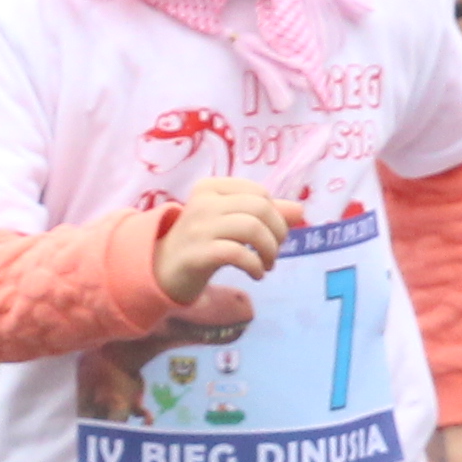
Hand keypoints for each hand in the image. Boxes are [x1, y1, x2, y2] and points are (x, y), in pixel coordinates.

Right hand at [150, 175, 292, 310]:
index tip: (273, 235)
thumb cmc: (201, 242)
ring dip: (269, 250)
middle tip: (274, 253)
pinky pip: (238, 253)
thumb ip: (264, 213)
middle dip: (277, 233)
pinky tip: (257, 274)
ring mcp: (199, 227)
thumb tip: (300, 210)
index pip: (259, 193)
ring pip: (252, 228)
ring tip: (267, 265)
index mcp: (211, 187)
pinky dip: (255, 266)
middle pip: (260, 208)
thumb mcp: (231, 222)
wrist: (161, 270)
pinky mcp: (198, 253)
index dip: (276, 215)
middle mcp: (204, 202)